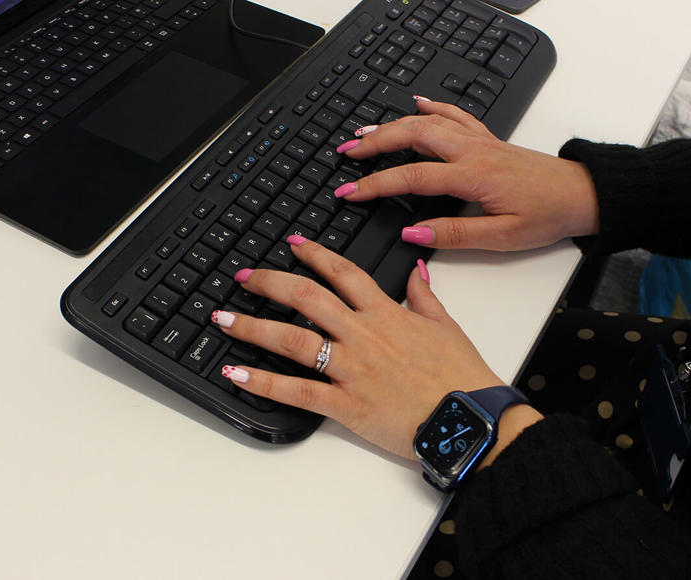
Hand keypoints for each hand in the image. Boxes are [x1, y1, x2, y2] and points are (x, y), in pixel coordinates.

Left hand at [209, 237, 512, 459]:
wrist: (468, 419)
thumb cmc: (461, 376)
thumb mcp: (446, 326)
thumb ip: (424, 294)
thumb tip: (414, 268)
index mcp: (387, 314)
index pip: (343, 273)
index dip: (314, 255)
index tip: (292, 244)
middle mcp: (363, 335)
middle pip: (307, 298)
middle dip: (269, 283)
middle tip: (243, 277)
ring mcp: (351, 369)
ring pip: (292, 340)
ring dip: (252, 327)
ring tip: (222, 319)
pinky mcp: (346, 404)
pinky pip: (296, 391)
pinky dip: (263, 382)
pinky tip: (236, 373)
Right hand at [336, 100, 599, 251]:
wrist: (582, 194)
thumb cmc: (547, 215)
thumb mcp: (501, 237)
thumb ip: (454, 234)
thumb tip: (413, 233)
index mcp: (473, 177)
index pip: (411, 179)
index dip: (375, 186)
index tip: (349, 193)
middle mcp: (473, 152)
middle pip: (412, 137)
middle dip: (375, 144)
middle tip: (347, 154)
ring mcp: (481, 141)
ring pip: (429, 123)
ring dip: (393, 126)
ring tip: (365, 134)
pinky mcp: (489, 140)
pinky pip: (456, 116)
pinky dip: (433, 108)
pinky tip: (418, 104)